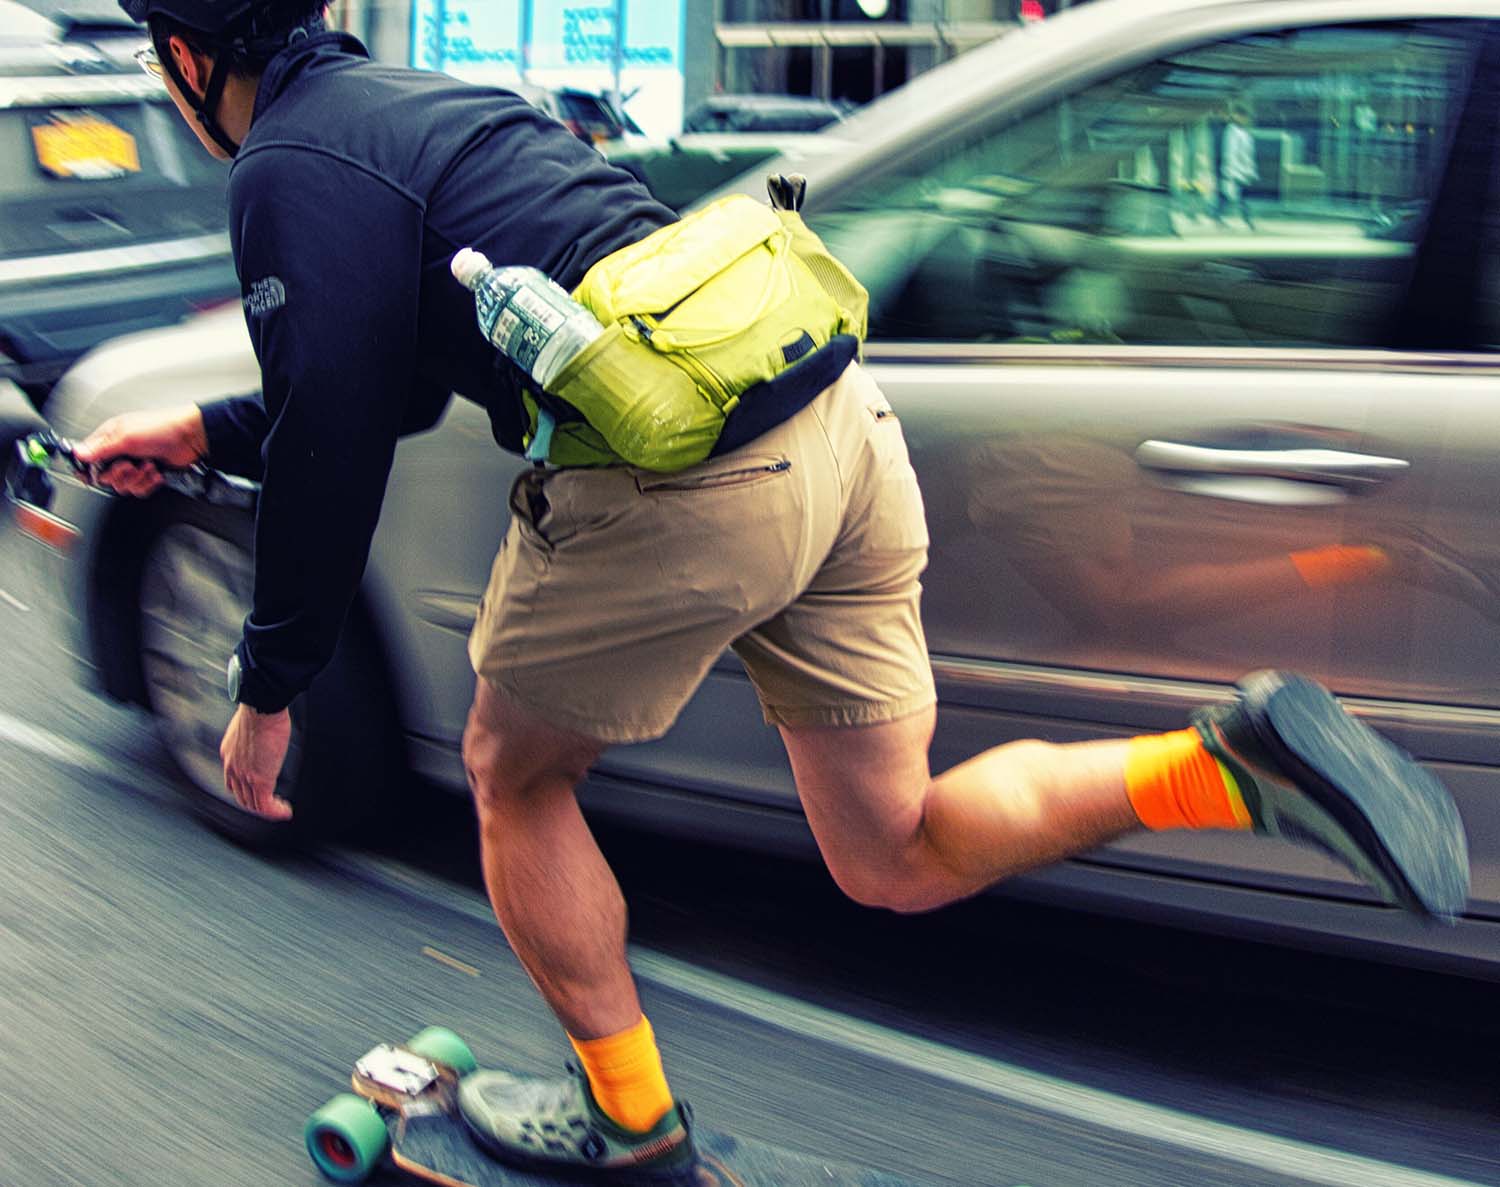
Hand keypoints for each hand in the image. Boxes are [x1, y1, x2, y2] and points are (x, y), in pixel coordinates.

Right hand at [74, 404, 208, 496]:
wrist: (190, 438)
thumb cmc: (160, 428)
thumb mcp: (125, 436)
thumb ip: (101, 448)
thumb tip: (78, 453)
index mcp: (109, 438)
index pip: (88, 458)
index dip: (88, 468)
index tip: (93, 474)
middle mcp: (120, 452)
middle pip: (106, 477)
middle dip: (119, 475)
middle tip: (129, 465)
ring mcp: (134, 464)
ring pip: (123, 486)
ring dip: (137, 479)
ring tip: (147, 466)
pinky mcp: (148, 474)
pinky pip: (139, 489)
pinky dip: (148, 483)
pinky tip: (155, 471)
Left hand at [220, 704, 293, 820]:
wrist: (261, 710)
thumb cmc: (261, 711)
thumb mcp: (250, 726)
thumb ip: (255, 736)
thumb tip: (268, 733)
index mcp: (229, 754)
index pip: (232, 780)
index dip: (245, 789)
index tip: (259, 790)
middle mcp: (233, 768)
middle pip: (241, 796)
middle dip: (255, 803)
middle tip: (271, 804)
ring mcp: (245, 776)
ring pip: (253, 804)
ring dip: (267, 809)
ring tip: (281, 809)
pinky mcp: (260, 781)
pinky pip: (265, 806)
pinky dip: (275, 812)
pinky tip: (285, 811)